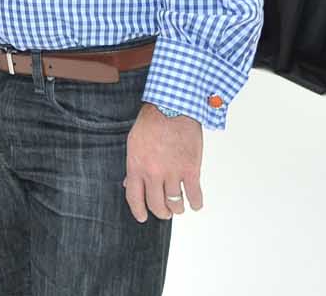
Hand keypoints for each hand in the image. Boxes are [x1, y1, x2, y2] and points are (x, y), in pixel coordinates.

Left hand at [123, 103, 203, 222]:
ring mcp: (173, 172)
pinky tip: (195, 204)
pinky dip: (196, 203)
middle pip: (156, 204)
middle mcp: (153, 173)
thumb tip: (129, 183)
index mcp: (136, 166)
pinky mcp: (191, 169)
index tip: (143, 217)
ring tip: (178, 208)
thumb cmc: (152, 122)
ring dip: (177, 209)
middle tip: (164, 213)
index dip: (138, 211)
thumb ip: (133, 166)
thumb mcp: (134, 143)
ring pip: (175, 202)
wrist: (173, 108)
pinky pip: (194, 194)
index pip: (134, 197)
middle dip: (161, 212)